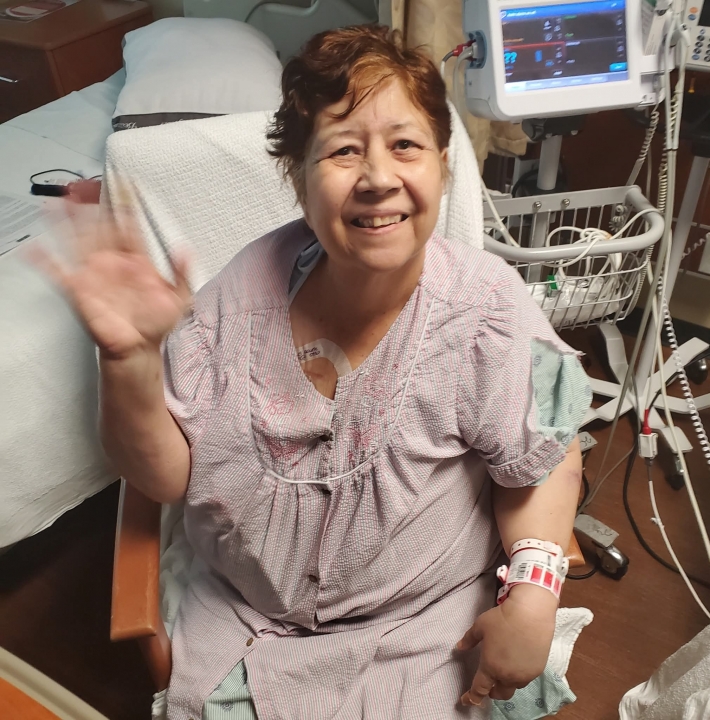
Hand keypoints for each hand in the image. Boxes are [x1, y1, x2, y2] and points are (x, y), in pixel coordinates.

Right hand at [32, 181, 192, 359]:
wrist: (139, 348)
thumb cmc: (157, 323)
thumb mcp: (181, 297)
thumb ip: (184, 272)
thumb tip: (186, 250)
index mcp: (137, 259)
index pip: (129, 224)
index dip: (127, 204)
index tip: (125, 184)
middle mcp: (113, 262)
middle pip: (99, 225)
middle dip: (92, 204)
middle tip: (86, 184)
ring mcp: (95, 274)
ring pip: (78, 240)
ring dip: (68, 221)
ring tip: (61, 200)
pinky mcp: (79, 290)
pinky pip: (58, 272)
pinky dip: (45, 261)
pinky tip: (35, 248)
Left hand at [457, 584, 556, 706]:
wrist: (530, 614)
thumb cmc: (502, 619)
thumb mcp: (480, 626)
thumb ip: (468, 640)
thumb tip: (458, 648)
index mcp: (490, 667)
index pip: (479, 689)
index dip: (472, 698)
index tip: (466, 700)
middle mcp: (508, 675)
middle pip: (499, 694)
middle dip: (492, 692)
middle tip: (488, 683)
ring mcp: (524, 674)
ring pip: (513, 687)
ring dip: (506, 683)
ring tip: (504, 669)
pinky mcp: (538, 670)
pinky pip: (525, 678)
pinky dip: (519, 675)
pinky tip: (517, 662)